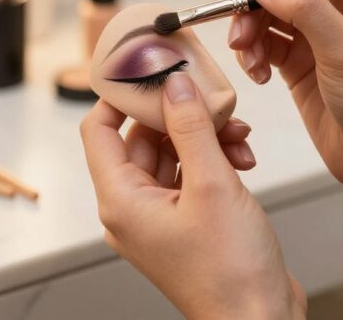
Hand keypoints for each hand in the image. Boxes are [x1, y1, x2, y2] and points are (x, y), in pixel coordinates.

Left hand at [80, 74, 305, 319]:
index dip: (119, 96)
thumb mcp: (212, 184)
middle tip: (210, 99)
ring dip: (205, 137)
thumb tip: (173, 85)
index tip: (144, 69)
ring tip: (238, 135)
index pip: (99, 130)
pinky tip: (243, 158)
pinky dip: (214, 160)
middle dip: (179, 116)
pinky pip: (190, 175)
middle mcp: (132, 209)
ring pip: (172, 154)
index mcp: (121, 201)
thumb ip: (191, 127)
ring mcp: (158, 217)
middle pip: (141, 138)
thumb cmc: (231, 273)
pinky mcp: (185, 222)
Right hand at [229, 0, 342, 188]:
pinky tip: (259, 76)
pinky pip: (262, 41)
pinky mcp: (300, 59)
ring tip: (248, 59)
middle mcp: (342, 1)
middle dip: (254, 0)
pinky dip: (251, 53)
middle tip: (239, 28)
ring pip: (266, 8)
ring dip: (248, 30)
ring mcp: (318, 30)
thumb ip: (303, 8)